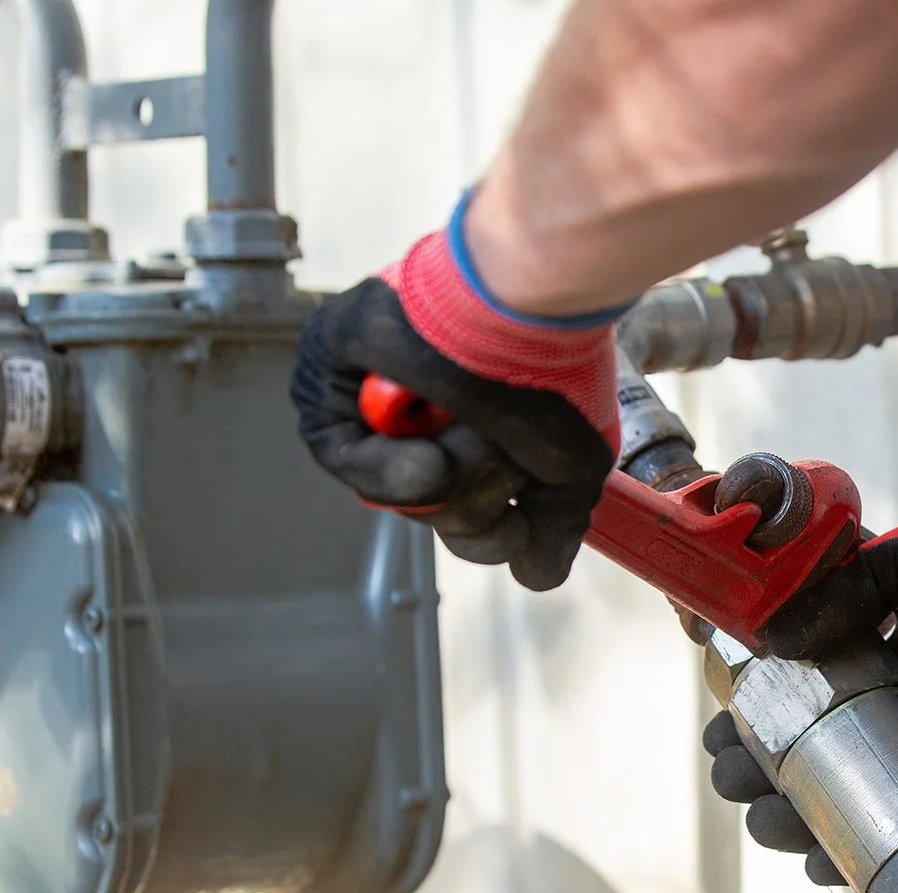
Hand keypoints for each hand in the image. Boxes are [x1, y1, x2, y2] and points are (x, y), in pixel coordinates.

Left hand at [291, 191, 629, 589]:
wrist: (523, 312)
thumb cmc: (553, 372)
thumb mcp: (570, 468)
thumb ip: (554, 528)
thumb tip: (534, 574)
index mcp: (478, 430)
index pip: (468, 518)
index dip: (492, 527)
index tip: (519, 512)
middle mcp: (426, 420)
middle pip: (434, 516)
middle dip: (474, 500)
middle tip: (500, 450)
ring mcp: (375, 402)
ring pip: (399, 493)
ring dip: (452, 471)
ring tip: (476, 417)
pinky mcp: (328, 375)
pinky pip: (345, 459)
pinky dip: (391, 465)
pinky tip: (430, 431)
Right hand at [706, 523, 897, 883]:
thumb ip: (839, 586)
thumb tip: (773, 638)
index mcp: (858, 668)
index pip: (782, 701)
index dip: (743, 718)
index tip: (721, 726)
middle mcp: (875, 722)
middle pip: (789, 763)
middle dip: (749, 774)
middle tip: (737, 773)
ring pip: (824, 813)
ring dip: (783, 825)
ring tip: (772, 820)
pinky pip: (888, 849)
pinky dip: (845, 864)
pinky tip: (819, 862)